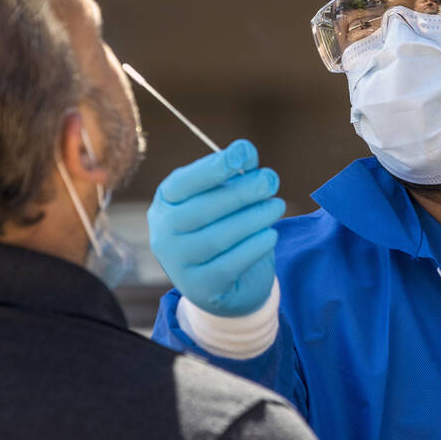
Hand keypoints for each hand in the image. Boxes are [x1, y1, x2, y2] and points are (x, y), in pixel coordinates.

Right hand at [148, 139, 283, 316]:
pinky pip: (228, 265)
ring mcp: (178, 263)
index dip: (212, 168)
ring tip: (276, 206)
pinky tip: (270, 235)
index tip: (243, 154)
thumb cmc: (223, 225)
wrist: (224, 282)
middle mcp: (164, 233)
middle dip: (240, 192)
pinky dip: (253, 247)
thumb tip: (246, 152)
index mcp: (166, 202)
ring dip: (252, 219)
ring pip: (215, 238)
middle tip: (270, 180)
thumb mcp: (225, 196)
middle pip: (201, 210)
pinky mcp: (200, 287)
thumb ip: (235, 173)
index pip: (183, 183)